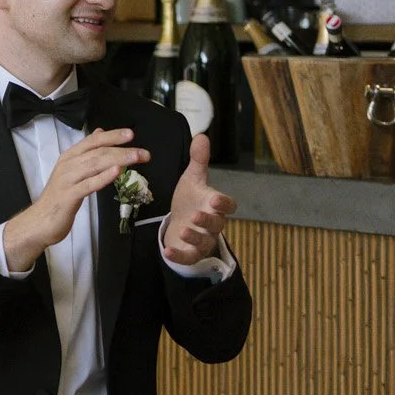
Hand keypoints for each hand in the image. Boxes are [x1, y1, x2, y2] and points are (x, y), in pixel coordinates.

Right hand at [0, 128, 146, 273]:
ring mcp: (68, 180)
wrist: (40, 221)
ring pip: (95, 165)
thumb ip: (86, 152)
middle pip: (97, 152)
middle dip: (122, 150)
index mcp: (69, 157)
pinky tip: (116, 172)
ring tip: (136, 158)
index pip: (92, 141)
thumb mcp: (72, 170)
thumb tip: (100, 133)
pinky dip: (103, 177)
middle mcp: (68, 165)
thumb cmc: (59, 197)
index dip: (111, 136)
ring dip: (118, 160)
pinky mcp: (69, 196)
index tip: (130, 134)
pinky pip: (89, 184)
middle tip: (143, 153)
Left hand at [162, 134, 235, 266]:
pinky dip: (178, 256)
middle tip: (196, 215)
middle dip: (207, 220)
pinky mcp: (190, 253)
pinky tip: (167, 252)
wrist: (180, 223)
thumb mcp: (193, 179)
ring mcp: (202, 240)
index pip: (227, 205)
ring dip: (195, 236)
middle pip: (216, 224)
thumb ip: (198, 160)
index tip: (214, 198)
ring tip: (183, 230)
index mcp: (214, 205)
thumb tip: (202, 136)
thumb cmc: (191, 200)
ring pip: (204, 241)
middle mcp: (212, 224)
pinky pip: (188, 257)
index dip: (223, 203)